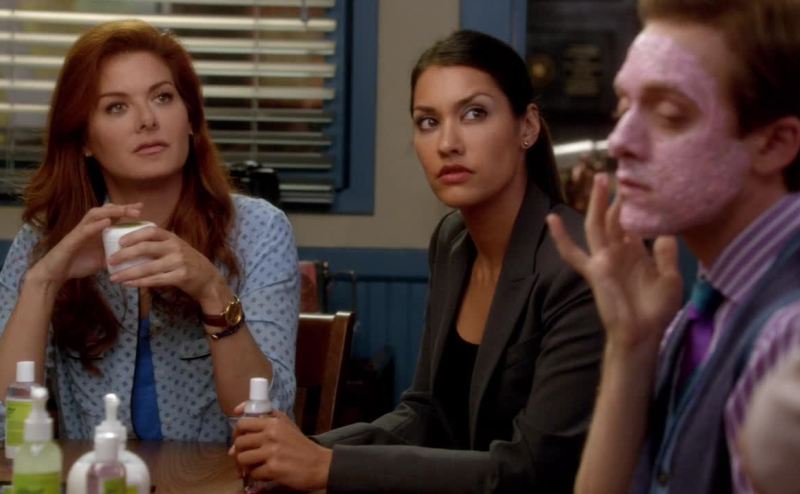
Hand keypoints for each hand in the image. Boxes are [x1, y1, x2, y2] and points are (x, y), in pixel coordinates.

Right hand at [29, 203, 142, 286]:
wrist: (56, 274)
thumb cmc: (78, 264)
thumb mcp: (102, 260)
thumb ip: (115, 255)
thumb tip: (132, 258)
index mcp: (96, 231)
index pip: (111, 215)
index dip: (125, 210)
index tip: (141, 207)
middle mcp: (88, 227)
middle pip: (105, 211)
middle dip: (122, 208)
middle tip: (138, 207)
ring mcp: (79, 232)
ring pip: (94, 215)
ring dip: (111, 212)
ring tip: (125, 210)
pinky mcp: (71, 240)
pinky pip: (84, 230)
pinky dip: (96, 225)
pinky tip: (107, 222)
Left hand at [107, 225, 226, 304]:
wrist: (207, 278)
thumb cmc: (186, 261)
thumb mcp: (175, 247)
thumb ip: (158, 243)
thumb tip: (130, 242)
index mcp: (172, 237)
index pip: (151, 231)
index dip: (134, 235)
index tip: (119, 242)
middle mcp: (175, 247)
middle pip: (146, 248)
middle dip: (125, 254)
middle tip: (111, 260)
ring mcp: (178, 262)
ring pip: (148, 267)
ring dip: (128, 273)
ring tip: (114, 278)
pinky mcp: (180, 277)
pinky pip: (155, 280)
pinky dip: (139, 283)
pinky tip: (128, 284)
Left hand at [230, 411, 331, 490]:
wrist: (319, 464)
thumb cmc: (301, 445)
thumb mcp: (287, 425)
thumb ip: (267, 416)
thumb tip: (238, 415)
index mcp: (274, 423)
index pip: (242, 423)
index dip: (236, 433)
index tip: (239, 439)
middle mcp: (271, 435)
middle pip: (239, 442)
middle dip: (239, 452)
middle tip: (245, 457)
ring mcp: (272, 452)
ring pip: (242, 458)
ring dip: (246, 465)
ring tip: (254, 466)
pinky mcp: (274, 469)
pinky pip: (254, 473)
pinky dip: (257, 476)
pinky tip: (266, 473)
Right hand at [546, 173, 682, 352]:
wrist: (642, 334)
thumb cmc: (656, 310)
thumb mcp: (670, 278)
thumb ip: (667, 254)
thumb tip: (669, 230)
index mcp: (635, 253)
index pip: (633, 222)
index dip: (635, 204)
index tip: (639, 182)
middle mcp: (617, 252)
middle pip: (613, 217)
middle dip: (614, 195)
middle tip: (616, 170)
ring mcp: (603, 259)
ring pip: (597, 225)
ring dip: (597, 203)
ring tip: (599, 179)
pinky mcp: (594, 270)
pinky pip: (573, 253)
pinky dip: (561, 237)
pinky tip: (551, 219)